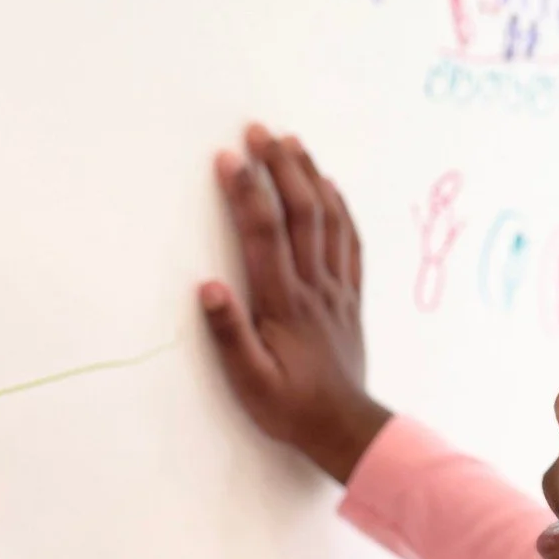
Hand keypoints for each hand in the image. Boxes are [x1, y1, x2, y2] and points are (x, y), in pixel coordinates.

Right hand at [199, 126, 390, 483]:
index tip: (228, 158)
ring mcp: (336, 288)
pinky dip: (340, 207)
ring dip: (309, 176)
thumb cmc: (288, 407)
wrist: (344, 428)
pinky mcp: (349, 296)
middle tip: (259, 131)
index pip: (263, 234)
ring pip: (328, 219)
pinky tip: (330, 187)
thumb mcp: (249, 382)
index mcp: (283, 302)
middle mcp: (313, 286)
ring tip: (291, 141)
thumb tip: (208, 286)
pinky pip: (350, 241)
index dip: (245, 193)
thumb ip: (229, 334)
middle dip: (279, 167)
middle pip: (300, 213)